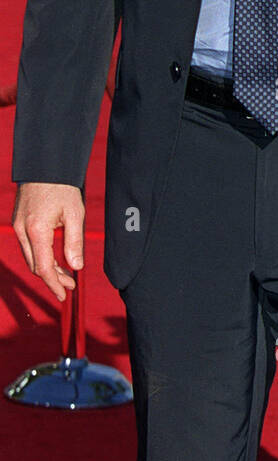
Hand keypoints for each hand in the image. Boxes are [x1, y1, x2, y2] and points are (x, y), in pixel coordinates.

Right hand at [12, 182, 84, 301]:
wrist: (45, 166)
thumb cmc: (62, 188)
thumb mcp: (74, 214)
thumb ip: (75, 242)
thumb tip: (76, 267)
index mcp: (36, 230)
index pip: (43, 268)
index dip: (54, 284)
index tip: (64, 295)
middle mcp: (22, 231)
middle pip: (35, 266)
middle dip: (52, 279)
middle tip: (69, 286)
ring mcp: (17, 227)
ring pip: (30, 257)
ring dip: (46, 269)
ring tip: (66, 275)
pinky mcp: (18, 222)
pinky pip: (28, 247)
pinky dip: (40, 256)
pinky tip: (55, 260)